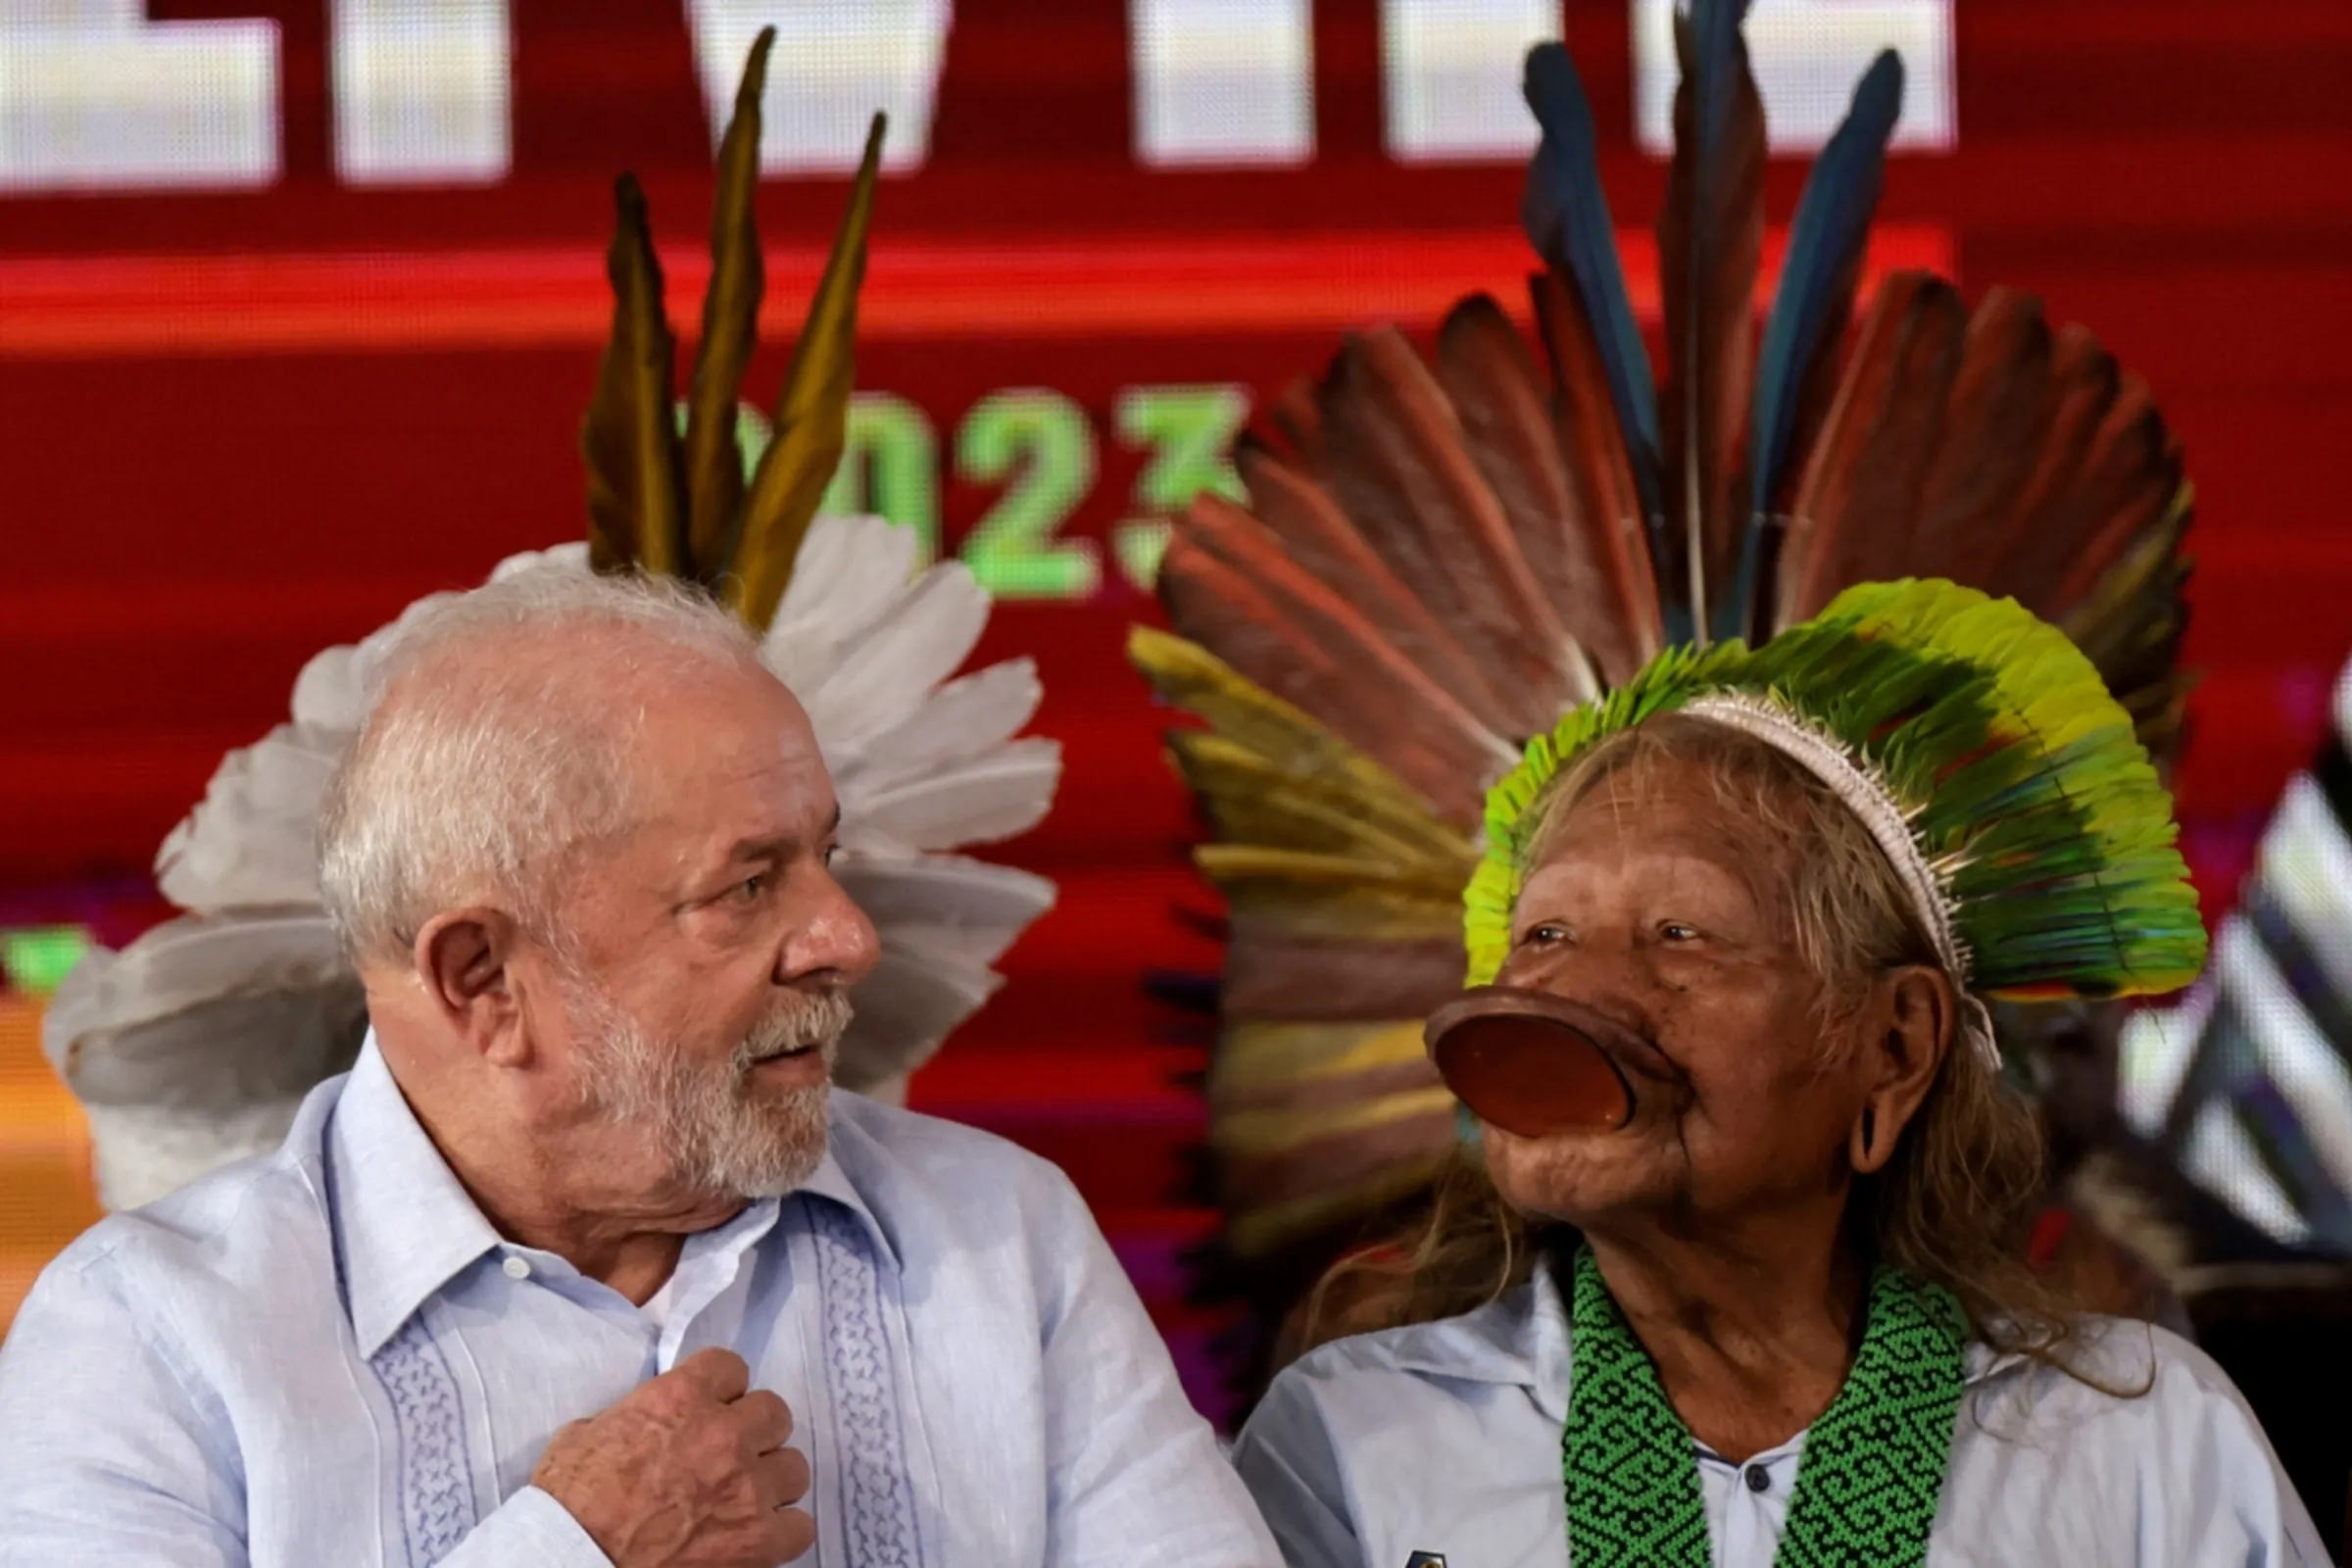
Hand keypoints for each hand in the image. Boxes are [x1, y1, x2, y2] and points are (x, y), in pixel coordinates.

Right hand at [531, 1347, 813, 1566]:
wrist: (571, 1561)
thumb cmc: (568, 1503)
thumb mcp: (585, 1433)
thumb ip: (631, 1413)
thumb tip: (641, 1421)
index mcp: (680, 1397)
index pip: (731, 1367)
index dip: (721, 1390)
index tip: (711, 1407)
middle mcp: (724, 1434)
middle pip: (774, 1413)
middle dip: (754, 1431)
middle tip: (730, 1454)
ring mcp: (746, 1487)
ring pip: (793, 1467)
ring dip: (771, 1481)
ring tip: (744, 1498)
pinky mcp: (757, 1539)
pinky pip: (799, 1526)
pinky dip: (781, 1530)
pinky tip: (757, 1535)